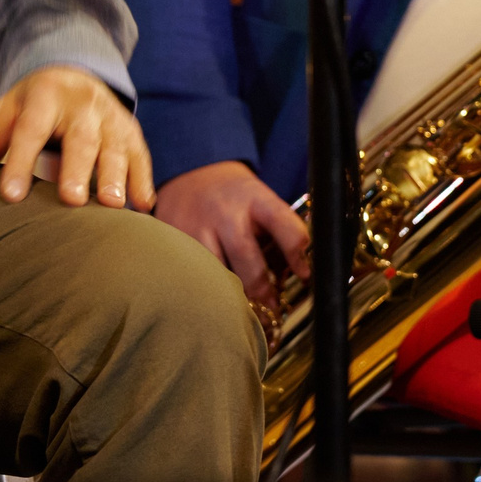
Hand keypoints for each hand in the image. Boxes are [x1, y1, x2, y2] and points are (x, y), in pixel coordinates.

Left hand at [0, 66, 154, 210]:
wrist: (75, 72)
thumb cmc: (36, 102)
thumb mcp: (10, 108)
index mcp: (46, 96)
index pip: (31, 130)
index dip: (20, 161)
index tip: (11, 195)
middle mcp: (83, 105)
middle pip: (81, 138)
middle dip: (78, 169)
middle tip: (72, 199)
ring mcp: (111, 117)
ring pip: (116, 146)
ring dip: (116, 176)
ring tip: (112, 205)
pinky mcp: (131, 130)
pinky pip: (140, 154)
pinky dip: (143, 180)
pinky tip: (144, 206)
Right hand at [154, 160, 310, 311]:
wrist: (191, 172)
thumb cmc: (237, 198)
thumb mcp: (261, 202)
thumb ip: (278, 233)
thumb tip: (294, 276)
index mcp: (255, 199)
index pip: (280, 221)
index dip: (295, 251)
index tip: (304, 274)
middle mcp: (225, 210)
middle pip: (244, 253)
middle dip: (261, 286)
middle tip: (271, 304)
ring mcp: (196, 224)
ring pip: (214, 269)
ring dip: (230, 293)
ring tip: (243, 308)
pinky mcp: (175, 238)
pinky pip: (193, 272)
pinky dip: (206, 288)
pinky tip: (215, 296)